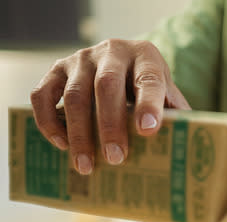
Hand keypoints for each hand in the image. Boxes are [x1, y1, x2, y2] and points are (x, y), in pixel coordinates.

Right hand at [30, 39, 190, 174]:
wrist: (123, 65)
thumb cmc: (149, 91)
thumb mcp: (167, 98)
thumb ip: (177, 121)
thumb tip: (184, 162)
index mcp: (146, 57)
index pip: (149, 79)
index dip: (148, 104)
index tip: (148, 130)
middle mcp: (112, 51)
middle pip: (107, 86)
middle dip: (110, 125)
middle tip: (115, 158)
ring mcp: (81, 59)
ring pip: (75, 94)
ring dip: (79, 133)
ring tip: (86, 165)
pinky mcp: (56, 70)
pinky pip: (43, 95)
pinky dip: (48, 121)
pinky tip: (61, 145)